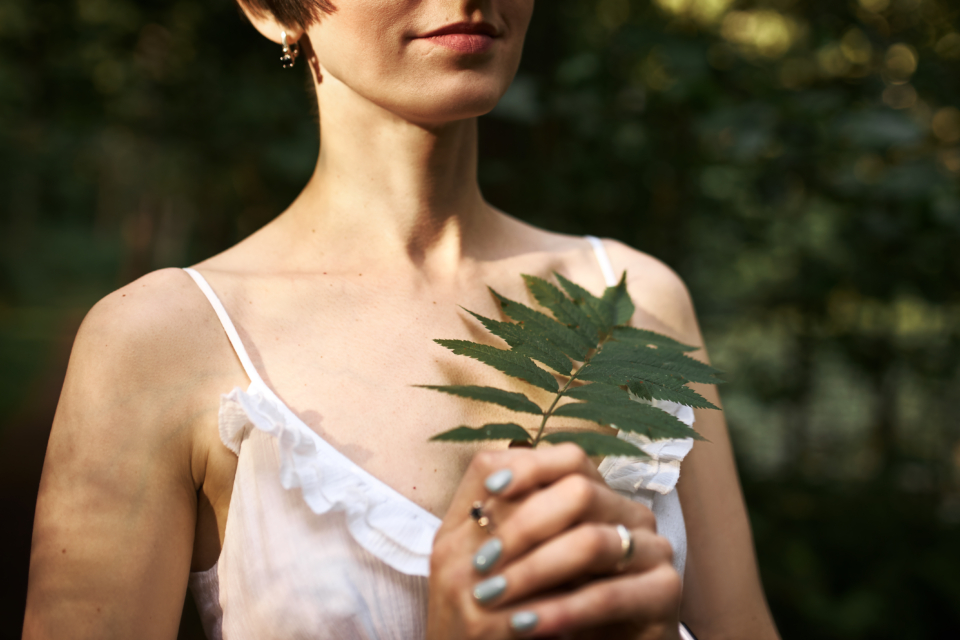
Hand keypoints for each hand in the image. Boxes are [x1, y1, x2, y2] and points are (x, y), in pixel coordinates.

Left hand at [427, 444, 681, 639]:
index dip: (531, 468)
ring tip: (490, 596)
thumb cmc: (552, 599)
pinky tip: (523, 623)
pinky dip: (561, 610)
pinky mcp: (664, 592)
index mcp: (602, 495)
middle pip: (580, 493)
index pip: (572, 459)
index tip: (490, 490)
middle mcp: (631, 513)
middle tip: (480, 561)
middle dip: (524, 526)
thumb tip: (488, 481)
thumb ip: (513, 515)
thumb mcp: (527, 555)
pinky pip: (608, 596)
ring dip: (534, 570)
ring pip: (591, 542)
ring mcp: (654, 549)